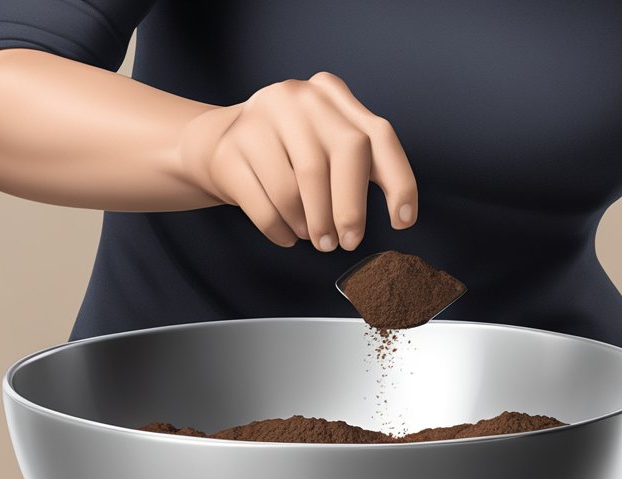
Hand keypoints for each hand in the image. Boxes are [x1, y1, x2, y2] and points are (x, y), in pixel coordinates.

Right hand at [178, 72, 415, 250]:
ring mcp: (260, 118)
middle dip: (351, 208)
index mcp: (332, 94)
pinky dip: (281, 229)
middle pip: (345, 154)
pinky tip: (287, 235)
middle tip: (347, 242)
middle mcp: (299, 98)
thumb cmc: (289, 153)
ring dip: (312, 224)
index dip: (399, 181)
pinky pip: (265, 204)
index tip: (402, 221)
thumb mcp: (327, 143)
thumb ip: (362, 164)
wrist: (219, 143)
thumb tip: (398, 214)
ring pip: (300, 186)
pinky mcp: (230, 148)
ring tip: (314, 236)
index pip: (379, 136)